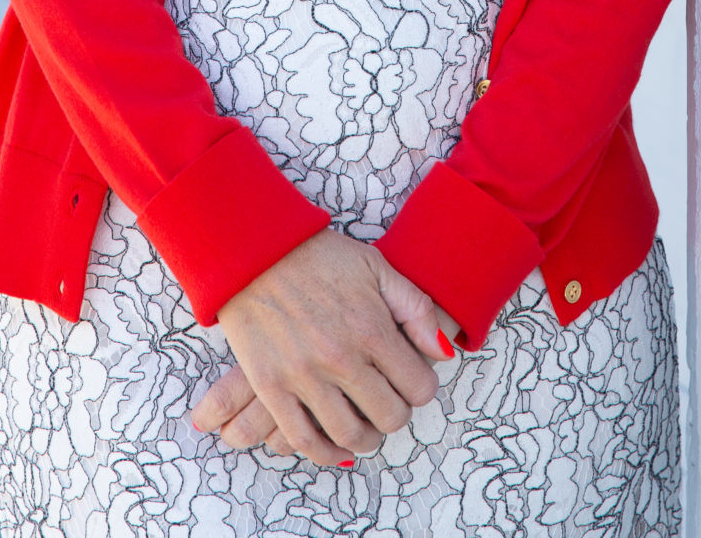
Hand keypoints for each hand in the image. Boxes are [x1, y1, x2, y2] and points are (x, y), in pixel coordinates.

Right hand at [190, 231, 449, 465]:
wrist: (257, 249)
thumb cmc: (319, 256)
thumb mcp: (377, 267)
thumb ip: (415, 308)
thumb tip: (443, 351)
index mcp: (371, 329)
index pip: (418, 387)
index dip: (420, 387)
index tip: (410, 382)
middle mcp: (341, 358)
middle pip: (388, 416)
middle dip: (395, 412)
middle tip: (387, 402)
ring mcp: (304, 376)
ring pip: (349, 435)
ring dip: (364, 438)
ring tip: (364, 427)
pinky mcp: (271, 386)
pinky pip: (302, 438)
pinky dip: (323, 451)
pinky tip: (332, 444)